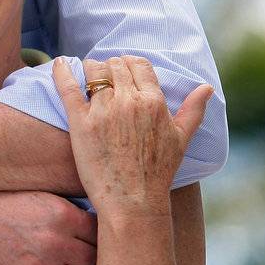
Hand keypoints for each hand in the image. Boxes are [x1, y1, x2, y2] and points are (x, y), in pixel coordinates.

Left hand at [55, 57, 212, 216]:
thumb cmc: (158, 172)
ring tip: (87, 79)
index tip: (122, 71)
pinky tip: (57, 64)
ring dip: (89, 71)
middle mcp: (129, 102)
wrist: (133, 201)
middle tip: (104, 78)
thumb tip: (207, 88)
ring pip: (93, 71)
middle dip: (109, 68)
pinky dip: (61, 71)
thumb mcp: (181, 139)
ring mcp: (103, 111)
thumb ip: (194, 110)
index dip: (129, 64)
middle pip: (114, 65)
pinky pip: (68, 86)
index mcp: (154, 102)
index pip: (138, 64)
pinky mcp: (80, 122)